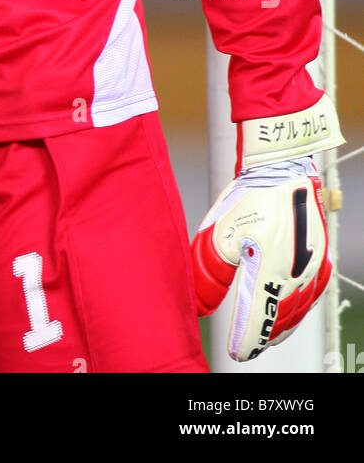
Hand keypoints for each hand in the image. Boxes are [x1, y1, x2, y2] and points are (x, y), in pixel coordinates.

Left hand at [192, 156, 330, 360]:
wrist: (281, 167)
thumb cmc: (248, 196)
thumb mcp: (219, 233)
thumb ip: (208, 273)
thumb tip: (200, 305)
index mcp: (270, 267)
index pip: (259, 318)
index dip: (246, 340)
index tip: (235, 353)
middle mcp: (296, 271)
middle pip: (281, 319)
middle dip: (263, 337)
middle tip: (247, 347)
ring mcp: (312, 266)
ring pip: (299, 309)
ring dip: (281, 325)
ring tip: (265, 336)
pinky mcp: (320, 257)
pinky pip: (311, 294)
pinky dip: (298, 309)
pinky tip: (288, 311)